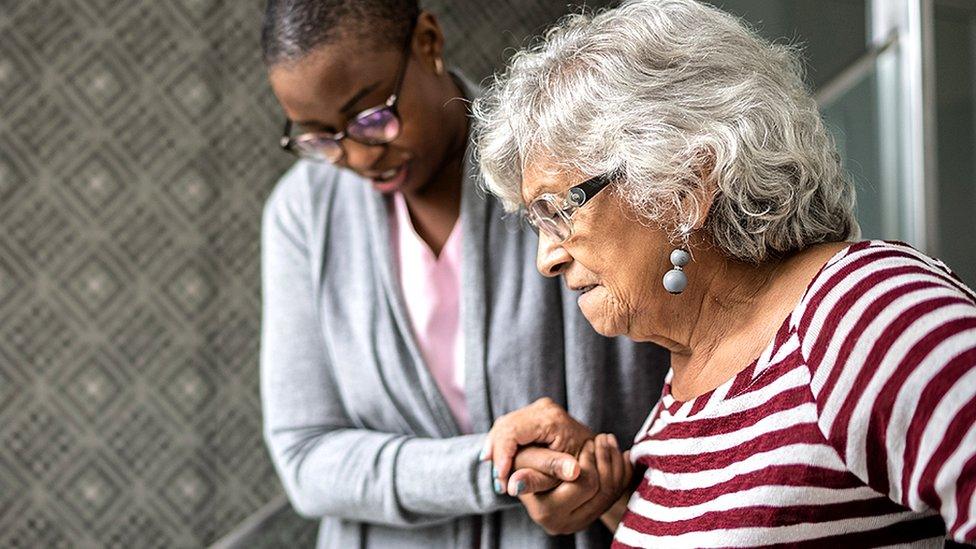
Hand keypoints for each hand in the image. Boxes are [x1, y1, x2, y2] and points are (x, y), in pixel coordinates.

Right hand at [481, 397, 593, 491]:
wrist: (598, 451)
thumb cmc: (584, 465)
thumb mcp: (562, 474)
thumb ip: (539, 478)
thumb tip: (513, 486)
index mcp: (551, 419)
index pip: (512, 432)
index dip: (501, 456)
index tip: (500, 480)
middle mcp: (544, 407)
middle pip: (505, 426)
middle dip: (497, 454)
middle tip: (497, 482)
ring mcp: (539, 408)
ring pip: (505, 424)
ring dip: (497, 449)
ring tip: (498, 475)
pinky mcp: (536, 413)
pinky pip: (510, 425)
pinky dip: (503, 444)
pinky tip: (499, 461)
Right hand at [518, 434, 632, 535]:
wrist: (531, 472)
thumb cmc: (525, 459)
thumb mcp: (531, 459)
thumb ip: (541, 466)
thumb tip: (538, 480)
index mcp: (546, 511)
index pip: (583, 483)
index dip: (589, 459)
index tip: (590, 442)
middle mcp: (564, 524)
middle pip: (601, 488)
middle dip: (602, 458)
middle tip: (598, 438)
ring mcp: (580, 522)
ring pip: (612, 490)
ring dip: (613, 461)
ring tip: (605, 441)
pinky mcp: (592, 516)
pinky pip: (618, 493)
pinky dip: (620, 470)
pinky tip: (616, 454)